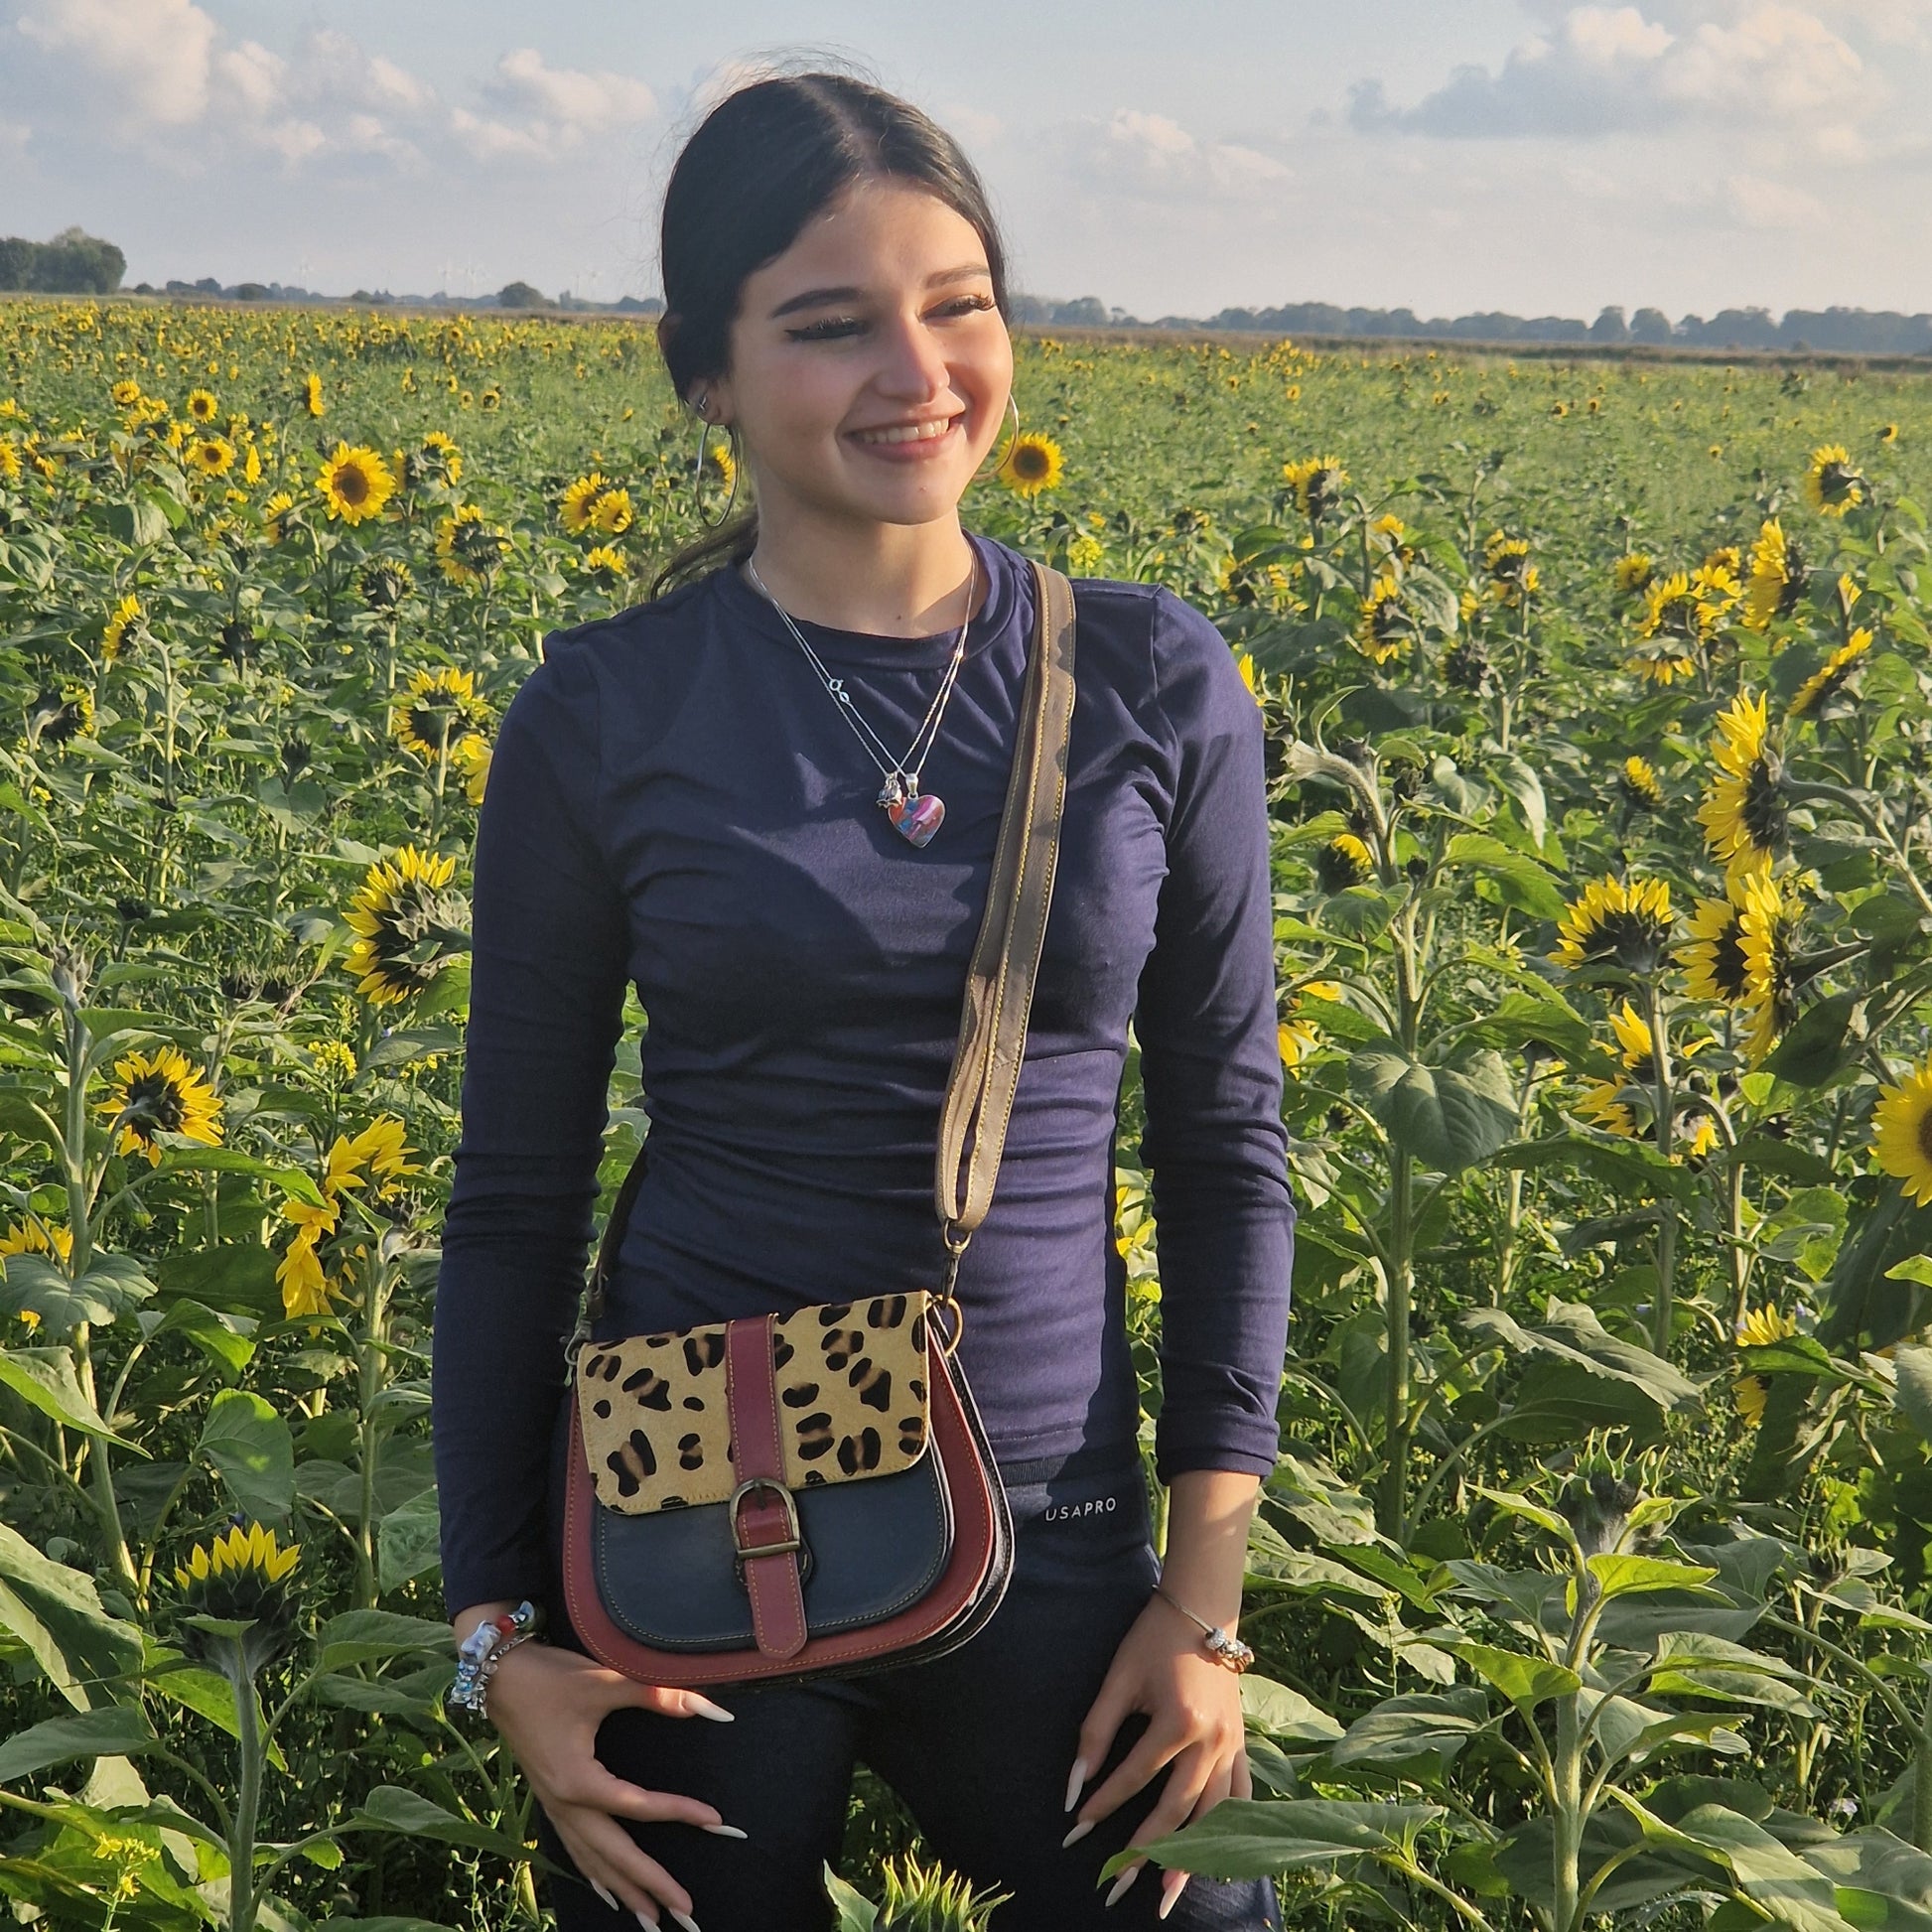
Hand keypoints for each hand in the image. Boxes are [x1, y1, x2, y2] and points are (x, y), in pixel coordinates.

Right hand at [485, 1637, 741, 1927]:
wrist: (498, 1676)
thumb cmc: (551, 1678)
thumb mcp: (606, 1680)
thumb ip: (659, 1695)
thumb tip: (712, 1709)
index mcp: (578, 1780)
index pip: (638, 1806)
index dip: (679, 1813)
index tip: (715, 1822)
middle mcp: (564, 1803)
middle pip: (613, 1854)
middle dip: (650, 1885)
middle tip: (686, 1911)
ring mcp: (554, 1806)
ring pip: (592, 1860)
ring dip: (623, 1889)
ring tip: (651, 1920)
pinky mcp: (549, 1800)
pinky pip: (574, 1849)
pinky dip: (594, 1874)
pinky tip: (607, 1891)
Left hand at [1062, 1594, 1250, 1919]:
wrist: (1203, 1609)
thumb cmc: (1153, 1639)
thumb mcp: (1120, 1678)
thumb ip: (1096, 1731)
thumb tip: (1074, 1784)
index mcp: (1178, 1722)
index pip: (1134, 1777)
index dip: (1102, 1805)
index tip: (1075, 1830)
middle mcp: (1211, 1742)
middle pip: (1176, 1810)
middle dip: (1144, 1852)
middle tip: (1116, 1886)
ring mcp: (1233, 1746)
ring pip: (1212, 1815)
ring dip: (1191, 1857)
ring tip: (1167, 1891)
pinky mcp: (1243, 1744)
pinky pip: (1240, 1797)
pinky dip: (1230, 1829)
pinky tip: (1220, 1857)